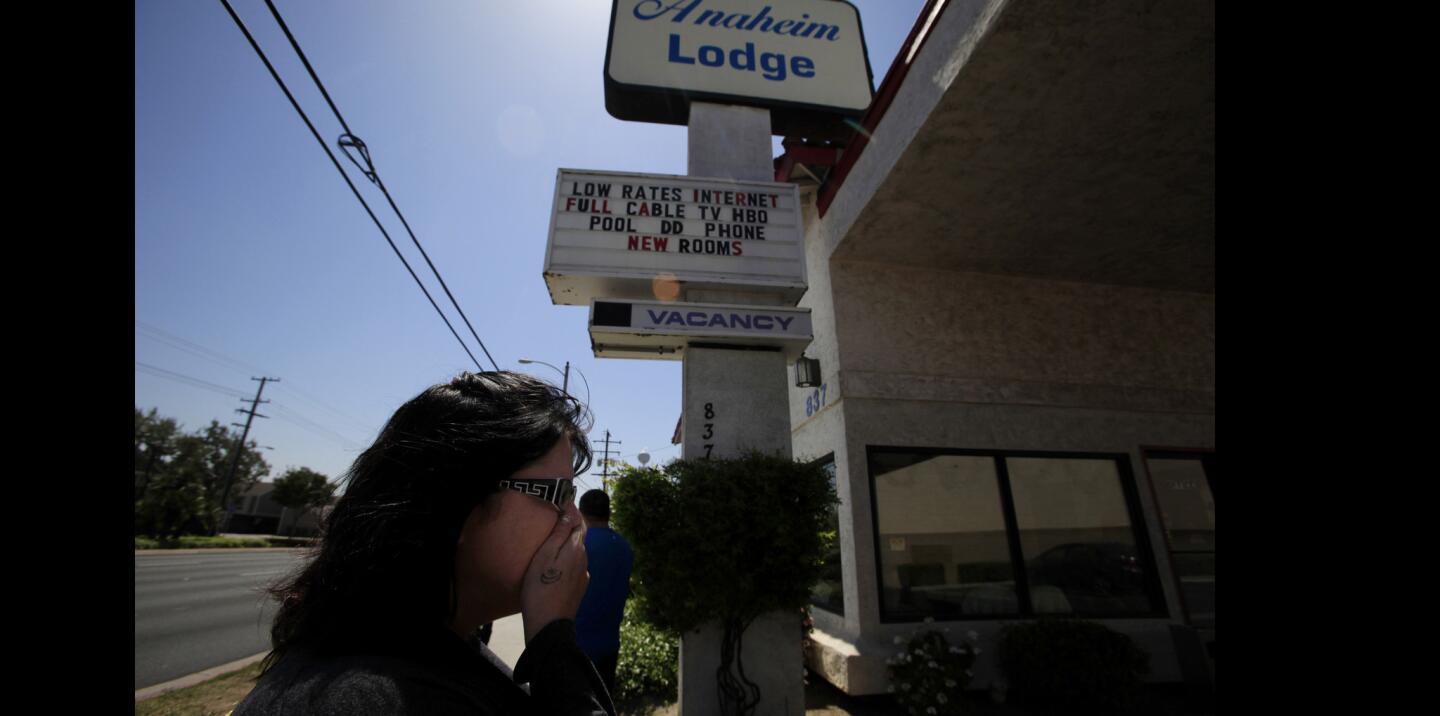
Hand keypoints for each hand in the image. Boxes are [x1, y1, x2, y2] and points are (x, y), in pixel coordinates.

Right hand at [521, 501, 588, 642]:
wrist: (549, 624)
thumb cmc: (540, 588)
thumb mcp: (544, 556)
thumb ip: (558, 534)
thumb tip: (570, 512)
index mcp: (576, 548)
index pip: (580, 523)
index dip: (573, 512)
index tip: (564, 504)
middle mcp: (585, 560)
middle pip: (580, 538)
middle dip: (571, 527)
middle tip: (558, 519)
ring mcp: (584, 575)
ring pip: (579, 553)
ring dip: (570, 545)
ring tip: (556, 542)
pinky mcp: (580, 588)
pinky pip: (577, 567)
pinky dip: (570, 561)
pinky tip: (560, 566)